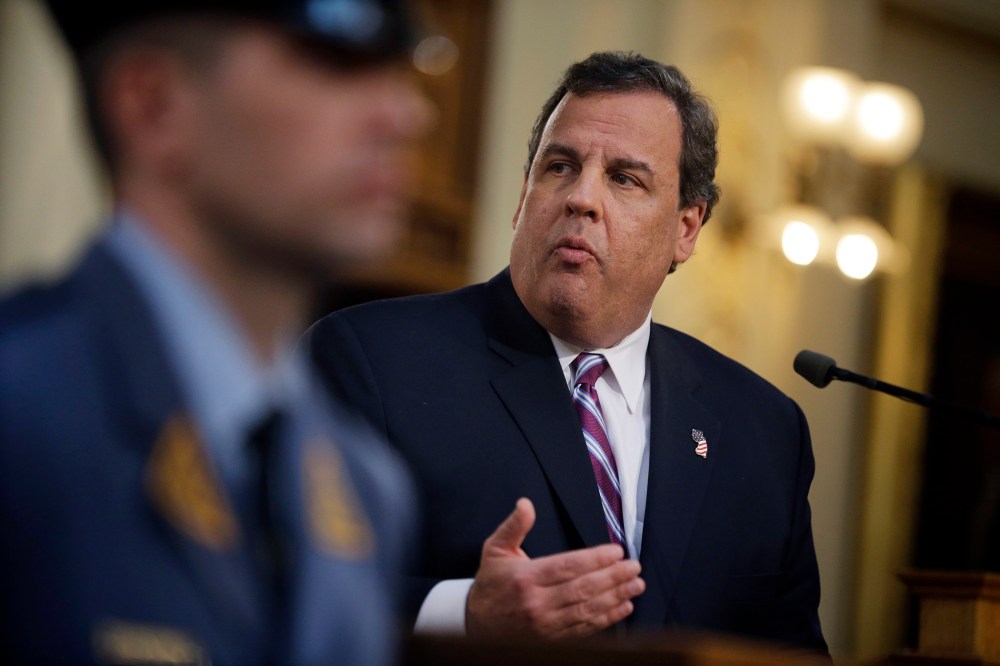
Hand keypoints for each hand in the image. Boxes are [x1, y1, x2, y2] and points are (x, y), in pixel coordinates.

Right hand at [465, 497, 643, 638]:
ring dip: (616, 597)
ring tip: (635, 585)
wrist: (475, 624)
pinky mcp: (552, 639)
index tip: (616, 552)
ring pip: (587, 610)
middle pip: (583, 589)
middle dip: (613, 577)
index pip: (567, 566)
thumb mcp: (495, 549)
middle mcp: (537, 603)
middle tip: (634, 567)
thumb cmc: (490, 584)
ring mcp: (546, 624)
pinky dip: (607, 619)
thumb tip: (525, 504)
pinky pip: (585, 628)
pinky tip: (623, 608)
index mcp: (525, 578)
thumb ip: (514, 526)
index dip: (595, 559)